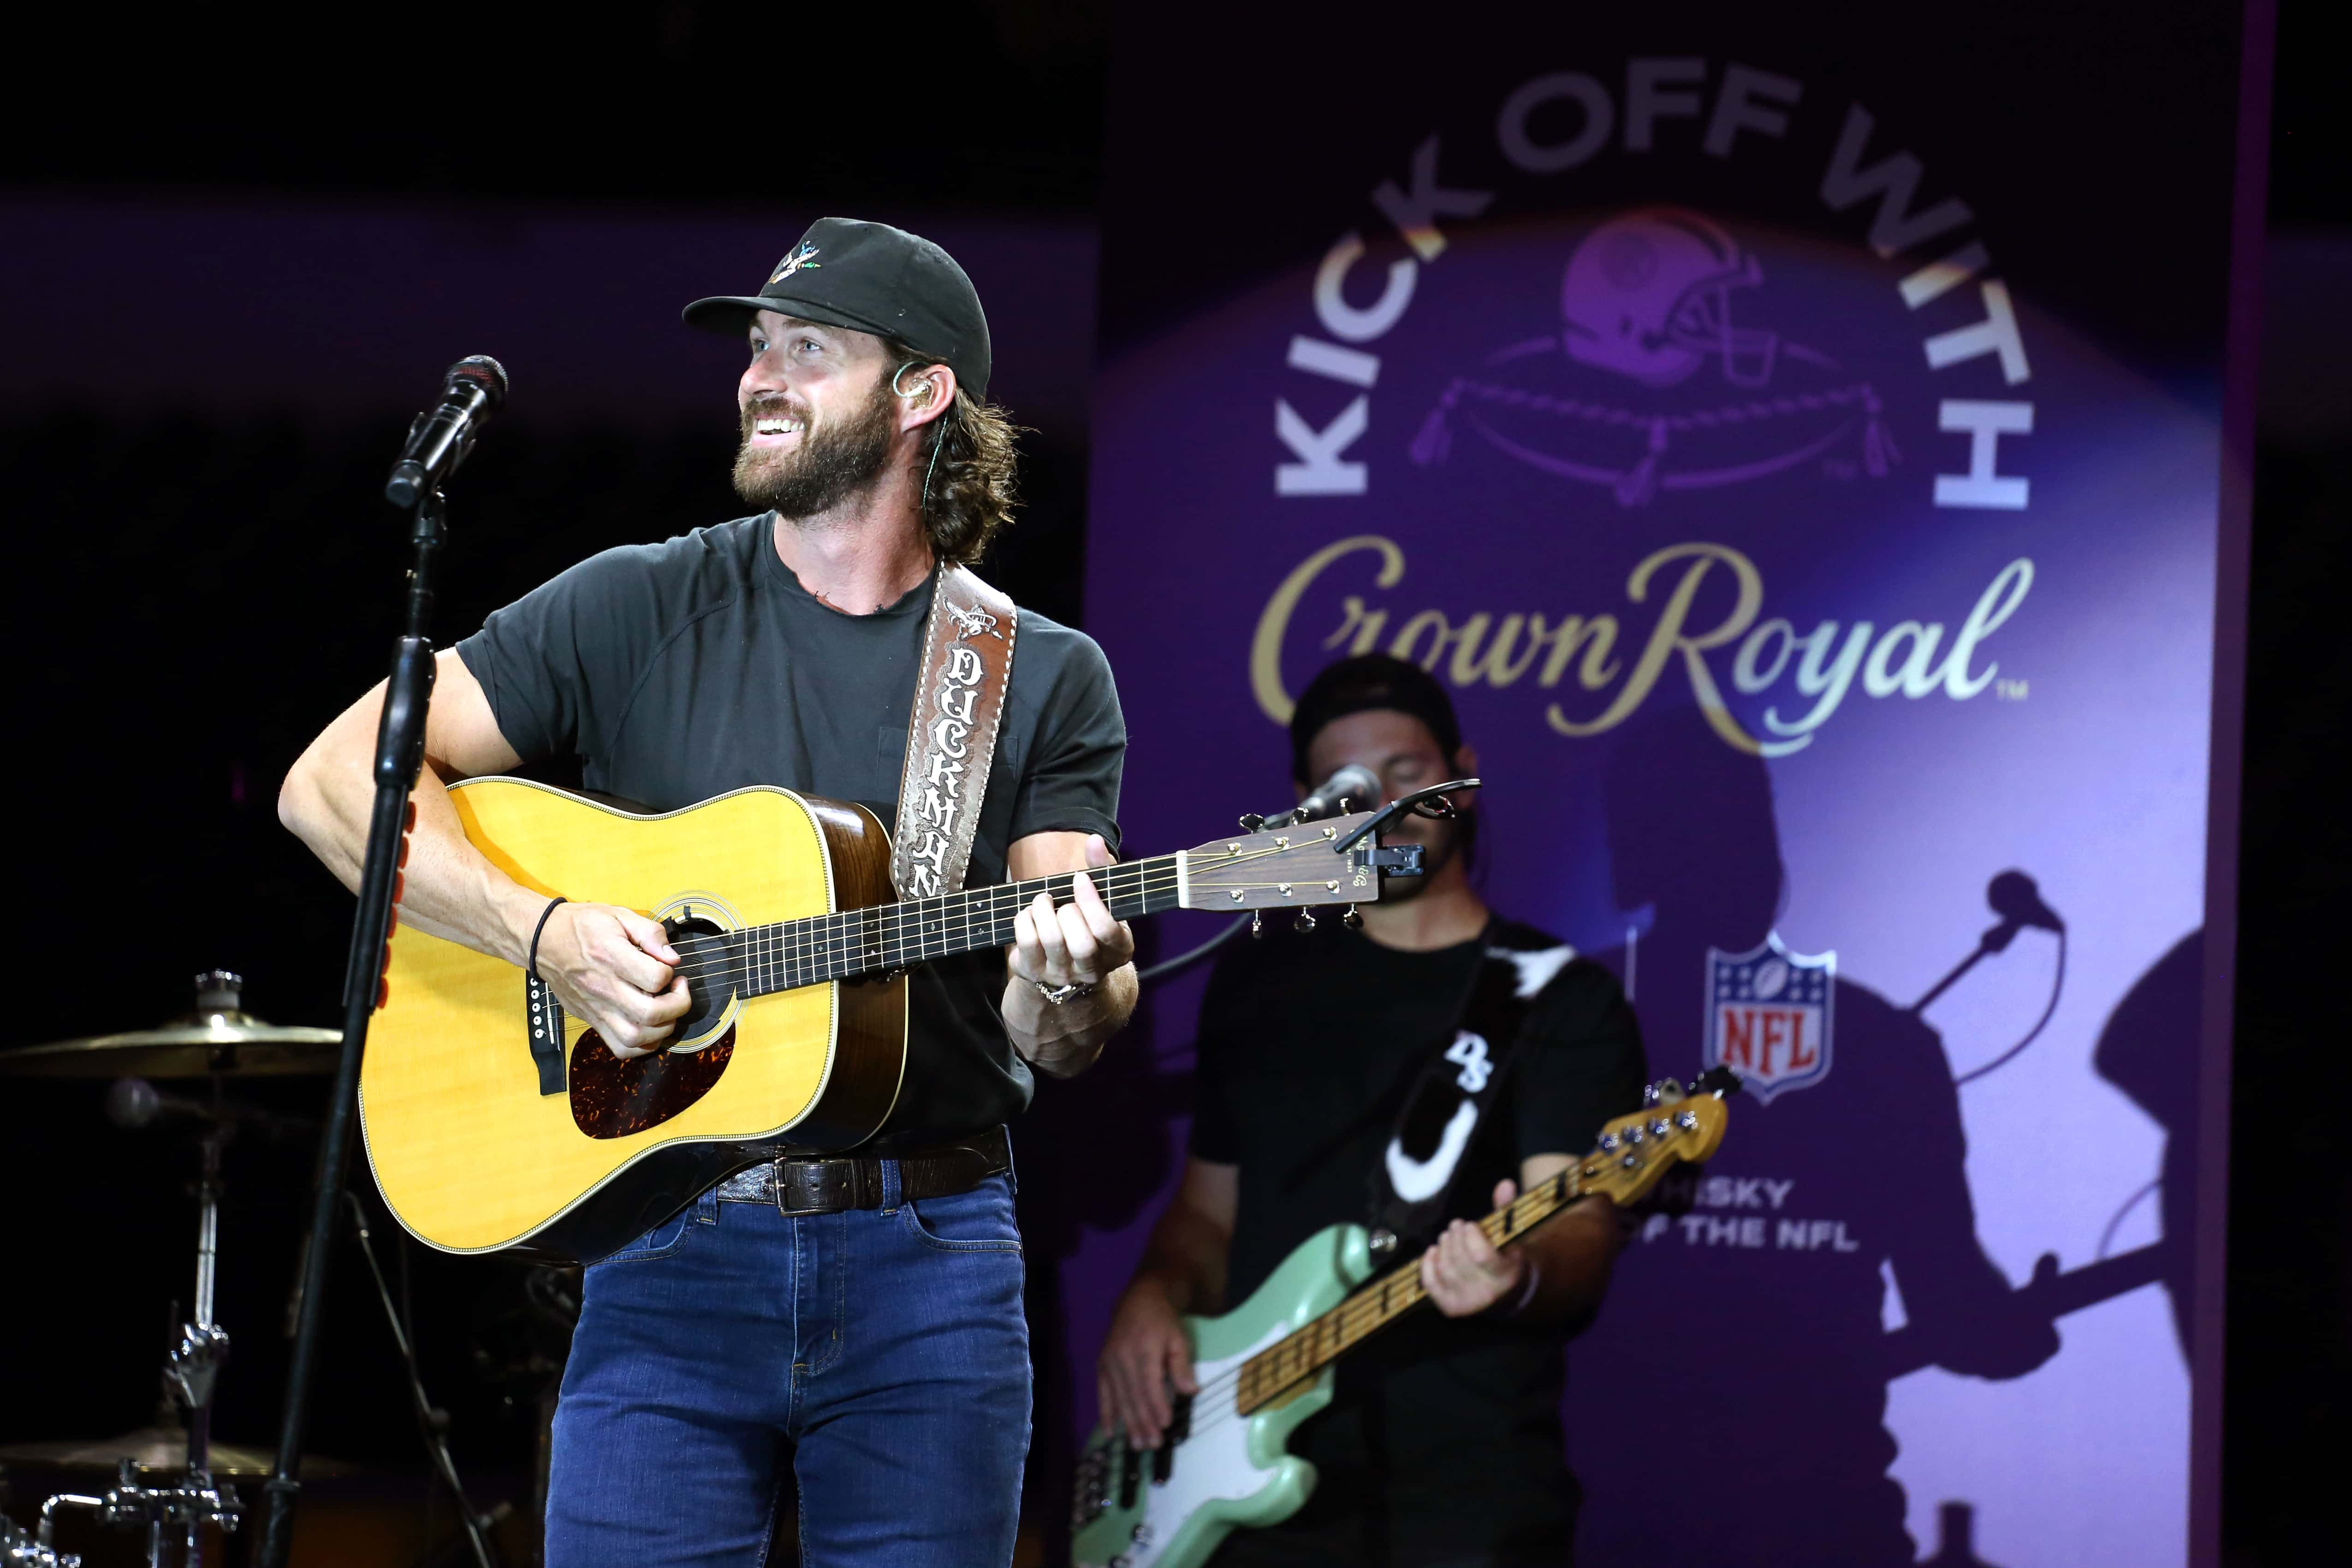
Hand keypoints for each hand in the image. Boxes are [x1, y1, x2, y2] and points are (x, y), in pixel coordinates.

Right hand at [533, 902, 689, 1057]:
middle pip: (650, 1014)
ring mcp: (597, 1009)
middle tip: (678, 990)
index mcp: (611, 957)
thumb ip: (649, 932)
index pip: (655, 978)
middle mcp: (604, 988)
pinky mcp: (592, 1020)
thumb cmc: (580, 926)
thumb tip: (672, 957)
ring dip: (662, 1029)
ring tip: (667, 1010)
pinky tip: (650, 1027)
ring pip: (636, 1039)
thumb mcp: (617, 915)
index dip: (671, 973)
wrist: (543, 941)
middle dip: (677, 1005)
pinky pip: (620, 1048)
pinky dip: (642, 1045)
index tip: (669, 966)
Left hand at [1010, 834, 1134, 994]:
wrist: (1066, 966)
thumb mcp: (1102, 900)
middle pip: (1082, 943)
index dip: (1091, 901)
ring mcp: (1063, 974)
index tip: (1080, 879)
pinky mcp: (1034, 972)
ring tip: (1043, 900)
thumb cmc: (1087, 923)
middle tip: (1061, 900)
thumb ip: (1102, 870)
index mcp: (1118, 949)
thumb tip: (1094, 841)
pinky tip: (1029, 913)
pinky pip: (1026, 944)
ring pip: (1052, 941)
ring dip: (1043, 911)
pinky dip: (1024, 921)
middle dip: (1068, 912)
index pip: (1106, 930)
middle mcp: (1093, 968)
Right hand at [1097, 1279, 1196, 1449]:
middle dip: (1143, 1422)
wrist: (1138, 1299)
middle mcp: (1122, 1357)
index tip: (1165, 1425)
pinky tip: (1110, 1432)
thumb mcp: (1178, 1338)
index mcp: (1143, 1348)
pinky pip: (1103, 1393)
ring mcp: (1109, 1361)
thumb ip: (1181, 1365)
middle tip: (1153, 1445)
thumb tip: (1190, 1391)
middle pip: (1133, 1395)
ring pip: (1119, 1398)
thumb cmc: (1163, 1321)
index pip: (1150, 1383)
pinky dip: (1106, 1413)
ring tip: (1137, 1445)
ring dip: (1128, 1423)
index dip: (1157, 1405)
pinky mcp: (1101, 1365)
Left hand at [1420, 1178, 1527, 1317]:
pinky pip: (1431, 1285)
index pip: (1482, 1256)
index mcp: (1505, 1275)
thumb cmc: (1506, 1258)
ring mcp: (1466, 1303)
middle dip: (1454, 1238)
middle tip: (1455, 1225)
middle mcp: (1486, 1293)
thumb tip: (1505, 1184)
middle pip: (1460, 1261)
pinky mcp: (1450, 1307)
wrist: (1504, 1294)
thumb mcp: (1510, 1236)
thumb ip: (1506, 1211)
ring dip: (1443, 1248)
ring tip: (1446, 1236)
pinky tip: (1432, 1252)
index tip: (1470, 1224)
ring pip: (1445, 1270)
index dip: (1471, 1236)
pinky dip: (1427, 1266)